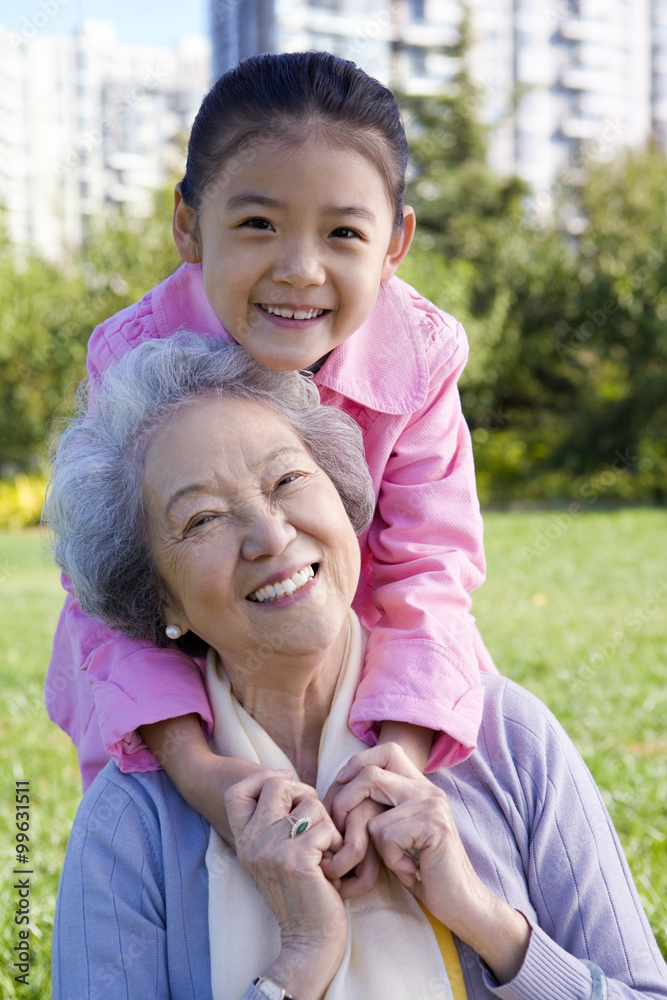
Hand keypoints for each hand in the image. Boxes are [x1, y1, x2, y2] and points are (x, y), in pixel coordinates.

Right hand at [225, 771, 347, 998]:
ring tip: (325, 850)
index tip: (286, 788)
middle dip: (305, 794)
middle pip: (277, 785)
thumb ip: (272, 823)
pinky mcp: (297, 860)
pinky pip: (326, 827)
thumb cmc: (300, 894)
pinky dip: (337, 842)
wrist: (308, 941)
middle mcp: (252, 843)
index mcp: (243, 841)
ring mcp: (272, 850)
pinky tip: (332, 864)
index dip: (262, 778)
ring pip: (310, 804)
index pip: (235, 791)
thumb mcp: (273, 857)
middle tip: (316, 821)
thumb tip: (286, 780)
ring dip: (327, 824)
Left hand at [334, 743, 530, 984]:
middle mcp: (427, 788)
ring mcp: (431, 804)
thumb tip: (340, 787)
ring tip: (396, 861)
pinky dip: (392, 861)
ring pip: (373, 815)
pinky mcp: (432, 825)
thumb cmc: (422, 869)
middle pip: (370, 775)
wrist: (460, 900)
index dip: (357, 764)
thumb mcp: (399, 831)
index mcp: (420, 785)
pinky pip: (386, 837)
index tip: (340, 788)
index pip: (386, 750)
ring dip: (375, 847)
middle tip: (341, 835)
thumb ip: (382, 806)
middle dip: (344, 804)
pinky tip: (411, 870)